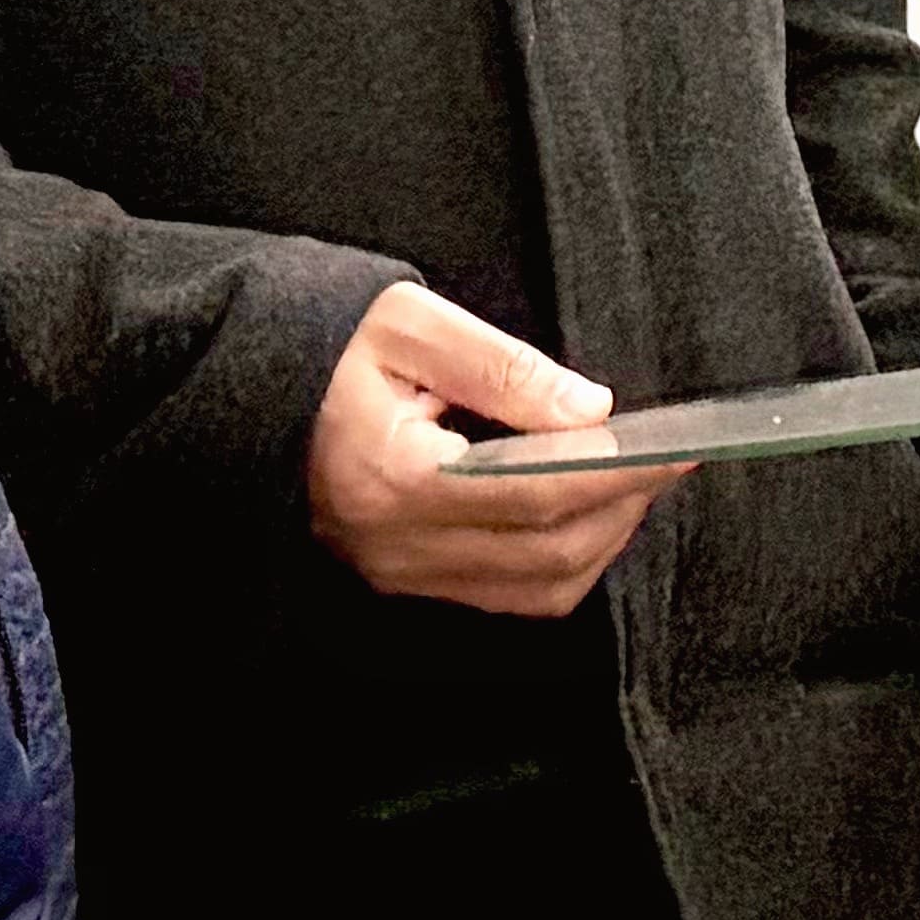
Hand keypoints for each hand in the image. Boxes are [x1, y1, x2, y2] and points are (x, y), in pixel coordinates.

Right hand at [304, 284, 689, 618]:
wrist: (239, 390)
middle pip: (548, 554)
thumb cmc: (321, 348)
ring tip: (630, 480)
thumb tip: (590, 410)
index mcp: (396, 478)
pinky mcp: (404, 580)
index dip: (620, 475)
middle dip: (622, 508)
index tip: (680, 447)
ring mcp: (398, 574)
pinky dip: (562, 561)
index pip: (538, 494)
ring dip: (599, 540)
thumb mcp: (406, 324)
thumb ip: (502, 367)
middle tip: (667, 458)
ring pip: (535, 589)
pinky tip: (580, 509)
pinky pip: (506, 595)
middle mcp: (397, 545)